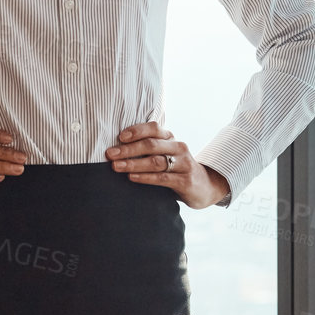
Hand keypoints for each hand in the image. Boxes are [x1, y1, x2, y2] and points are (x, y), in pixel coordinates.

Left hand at [105, 122, 229, 208]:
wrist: (203, 186)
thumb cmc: (175, 169)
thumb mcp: (165, 154)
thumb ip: (147, 148)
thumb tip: (116, 147)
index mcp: (170, 138)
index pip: (153, 128)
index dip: (136, 130)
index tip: (119, 137)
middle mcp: (178, 148)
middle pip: (151, 144)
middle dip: (128, 149)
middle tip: (110, 154)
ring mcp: (183, 164)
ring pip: (156, 161)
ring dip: (134, 163)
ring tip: (117, 166)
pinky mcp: (185, 181)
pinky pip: (162, 178)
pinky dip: (145, 177)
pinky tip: (132, 177)